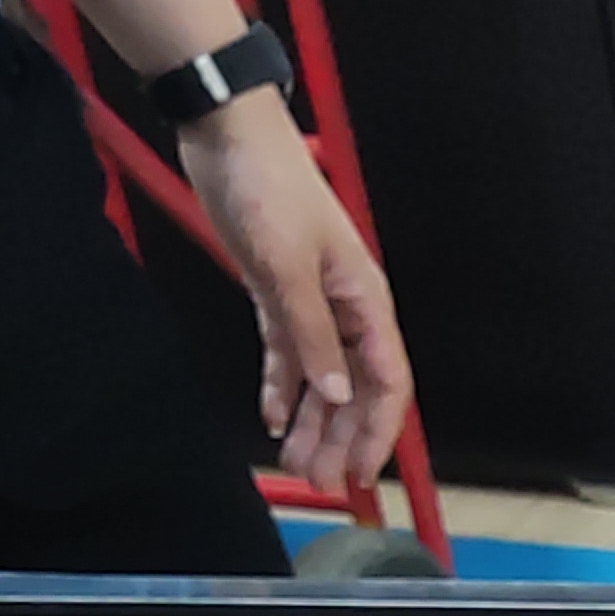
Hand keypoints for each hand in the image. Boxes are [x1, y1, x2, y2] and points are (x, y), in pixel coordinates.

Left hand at [180, 90, 410, 495]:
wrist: (227, 133)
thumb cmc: (266, 189)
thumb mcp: (287, 267)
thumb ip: (314, 335)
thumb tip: (340, 397)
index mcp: (364, 301)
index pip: (386, 382)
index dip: (377, 433)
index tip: (359, 475)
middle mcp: (347, 309)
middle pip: (355, 388)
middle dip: (341, 438)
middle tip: (318, 482)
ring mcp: (313, 302)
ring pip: (322, 377)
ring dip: (311, 420)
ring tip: (295, 462)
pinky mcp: (277, 292)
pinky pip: (289, 353)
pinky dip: (283, 385)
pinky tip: (272, 416)